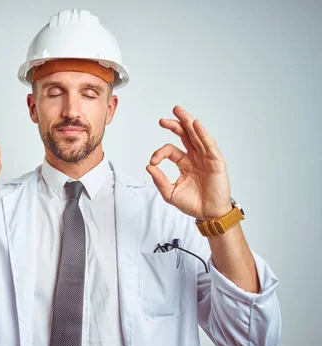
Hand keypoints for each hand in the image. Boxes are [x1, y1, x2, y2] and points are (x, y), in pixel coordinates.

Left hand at [146, 105, 231, 220]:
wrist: (208, 214)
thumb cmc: (192, 204)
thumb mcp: (170, 193)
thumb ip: (159, 180)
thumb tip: (149, 166)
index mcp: (184, 163)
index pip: (170, 150)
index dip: (160, 153)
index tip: (153, 161)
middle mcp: (195, 157)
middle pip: (185, 135)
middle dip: (175, 124)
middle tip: (162, 120)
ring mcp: (206, 158)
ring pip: (196, 135)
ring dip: (188, 122)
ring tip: (179, 111)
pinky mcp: (216, 161)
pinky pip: (209, 144)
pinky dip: (202, 134)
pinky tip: (195, 124)